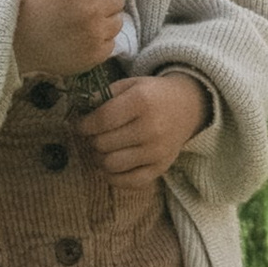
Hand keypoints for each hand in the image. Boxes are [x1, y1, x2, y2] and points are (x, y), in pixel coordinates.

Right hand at [15, 0, 130, 76]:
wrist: (15, 40)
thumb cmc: (32, 5)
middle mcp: (90, 9)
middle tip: (90, 3)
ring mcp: (95, 34)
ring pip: (118, 20)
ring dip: (105, 19)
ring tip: (86, 22)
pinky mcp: (95, 54)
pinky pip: (111, 42)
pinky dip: (100, 39)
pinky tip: (84, 37)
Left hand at [78, 71, 209, 183]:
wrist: (188, 106)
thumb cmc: (152, 94)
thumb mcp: (130, 84)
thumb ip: (103, 95)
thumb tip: (79, 112)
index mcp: (142, 102)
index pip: (101, 120)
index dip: (84, 125)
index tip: (81, 125)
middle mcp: (151, 128)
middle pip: (104, 143)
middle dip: (92, 140)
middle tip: (94, 135)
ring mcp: (157, 151)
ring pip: (111, 165)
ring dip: (99, 158)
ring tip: (102, 149)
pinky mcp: (161, 168)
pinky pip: (129, 182)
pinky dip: (114, 177)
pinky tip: (112, 164)